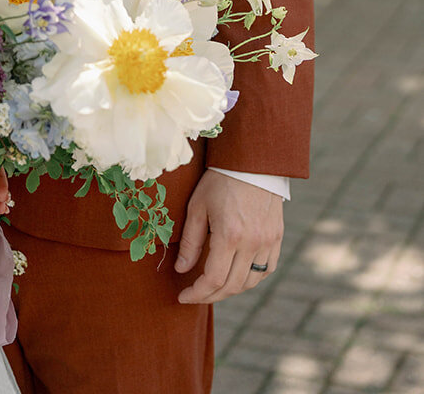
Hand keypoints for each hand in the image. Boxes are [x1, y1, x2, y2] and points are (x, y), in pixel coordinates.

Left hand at [175, 171, 283, 303]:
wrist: (252, 162)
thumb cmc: (220, 181)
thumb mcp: (197, 206)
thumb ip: (190, 241)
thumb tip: (181, 270)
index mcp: (230, 235)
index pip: (214, 279)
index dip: (197, 293)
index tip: (183, 297)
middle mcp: (252, 243)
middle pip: (232, 286)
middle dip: (211, 295)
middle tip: (195, 295)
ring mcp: (268, 242)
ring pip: (250, 282)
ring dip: (231, 289)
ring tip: (214, 286)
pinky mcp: (277, 238)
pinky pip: (266, 270)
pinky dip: (251, 278)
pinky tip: (237, 274)